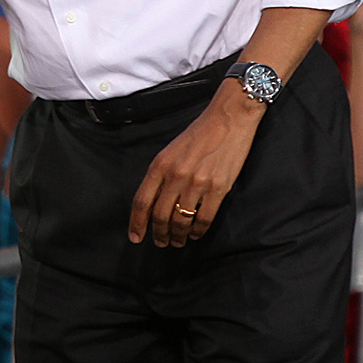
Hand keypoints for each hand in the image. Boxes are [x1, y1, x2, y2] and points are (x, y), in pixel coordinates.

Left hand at [128, 83, 263, 247]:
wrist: (228, 120)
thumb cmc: (199, 134)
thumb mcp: (170, 151)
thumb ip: (161, 174)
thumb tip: (153, 200)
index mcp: (160, 165)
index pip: (142, 201)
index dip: (137, 223)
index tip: (135, 236)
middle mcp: (175, 176)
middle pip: (160, 215)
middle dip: (158, 234)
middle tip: (159, 242)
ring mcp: (197, 183)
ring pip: (181, 221)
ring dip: (177, 236)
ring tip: (177, 241)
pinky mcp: (218, 188)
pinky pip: (204, 218)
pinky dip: (198, 231)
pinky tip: (196, 234)